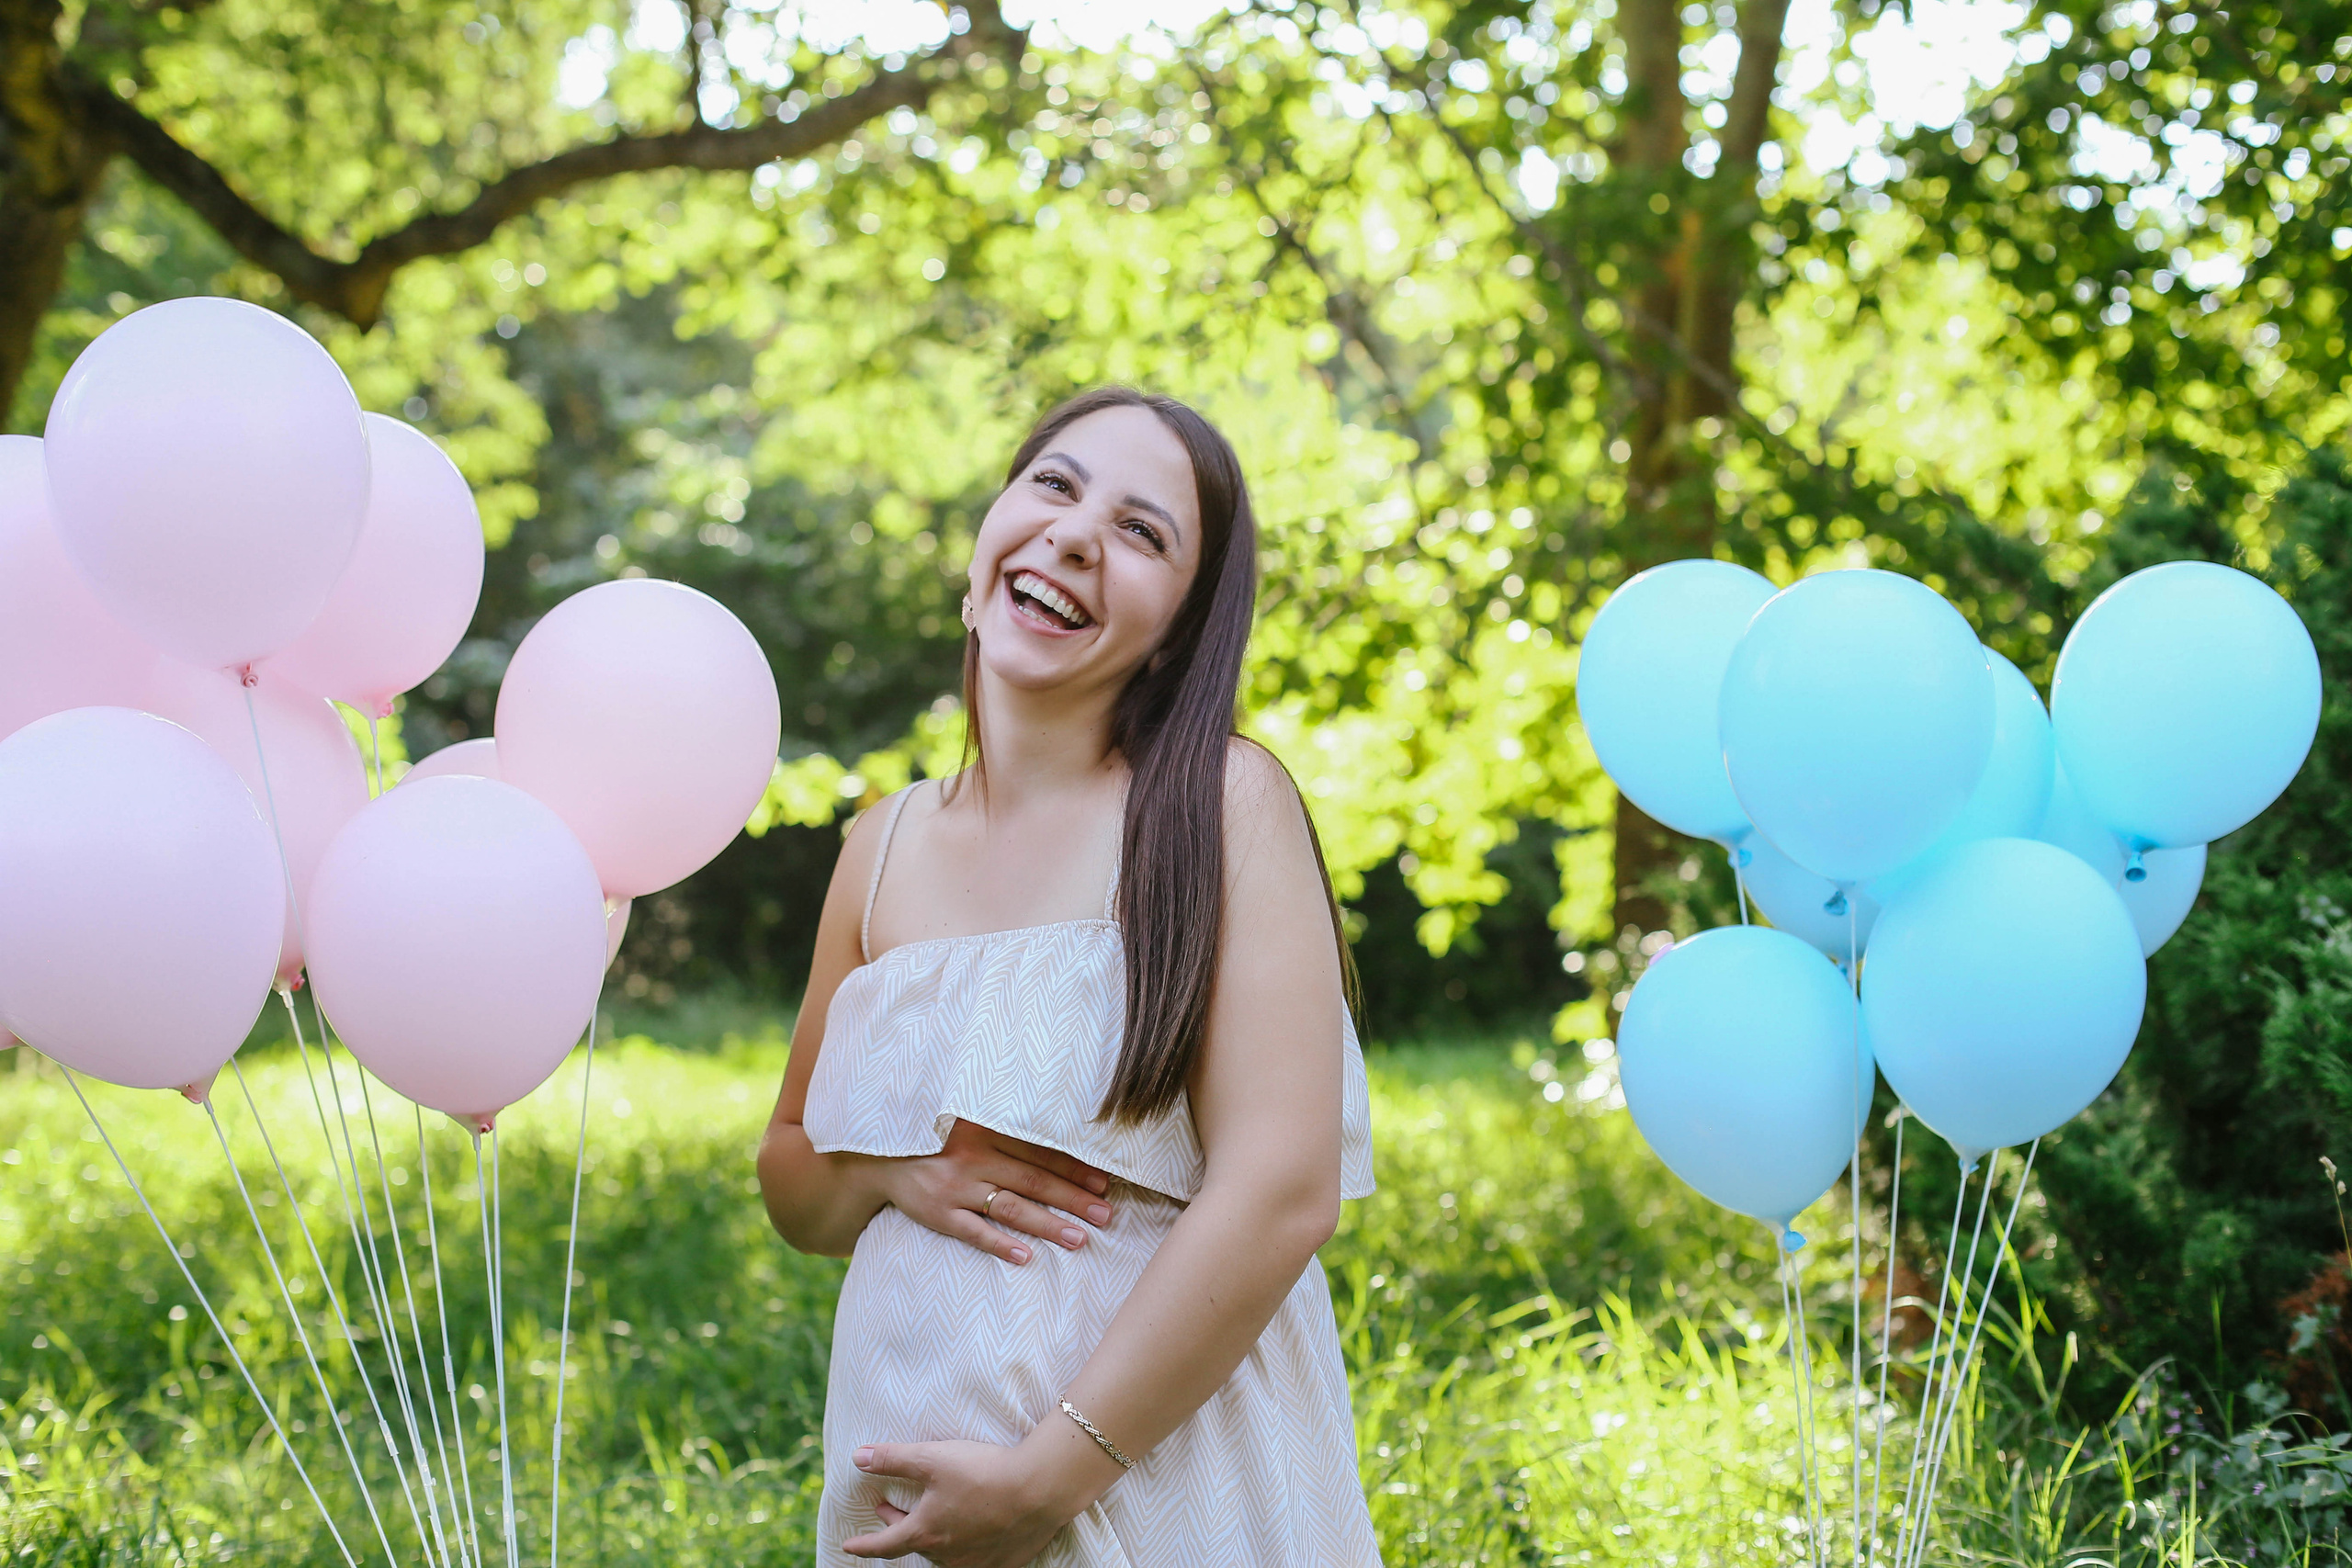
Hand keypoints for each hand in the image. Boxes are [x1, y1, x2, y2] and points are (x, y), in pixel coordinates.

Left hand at [842, 1438, 1094, 1565]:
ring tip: (931, 1517)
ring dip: (931, 1536)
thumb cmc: (983, 1472)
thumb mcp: (932, 1459)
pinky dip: (964, 1543)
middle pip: (914, 1544)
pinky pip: (974, 1558)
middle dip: (897, 1528)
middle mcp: (946, 1555)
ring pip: (943, 1553)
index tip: (847, 1546)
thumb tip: (858, 1458)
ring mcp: (975, 1562)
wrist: (1040, 1490)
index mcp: (925, 1532)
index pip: (884, 1545)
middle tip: (888, 1511)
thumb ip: (894, 1458)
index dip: (863, 1544)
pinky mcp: (1002, 1563)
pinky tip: (972, 1529)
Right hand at [877, 1119, 1115, 1265]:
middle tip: (1106, 1215)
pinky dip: (1000, 1244)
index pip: (1040, 1152)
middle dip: (1073, 1198)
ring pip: (1011, 1207)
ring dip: (1048, 1223)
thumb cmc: (941, 1145)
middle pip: (1033, 1180)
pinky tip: (1025, 1256)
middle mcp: (973, 1156)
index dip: (1075, 1168)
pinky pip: (973, 1232)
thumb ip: (1009, 1139)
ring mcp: (955, 1186)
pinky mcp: (937, 1213)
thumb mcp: (972, 1129)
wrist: (881, 1159)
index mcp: (986, 1130)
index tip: (1106, 1183)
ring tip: (1079, 1238)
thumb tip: (1066, 1155)